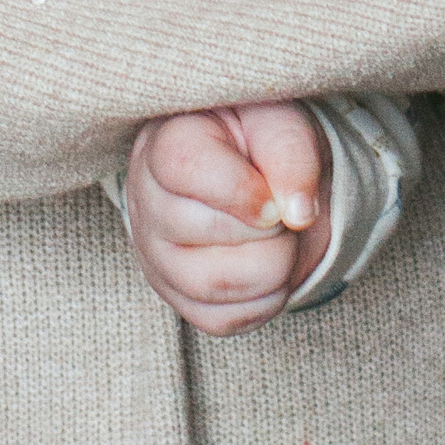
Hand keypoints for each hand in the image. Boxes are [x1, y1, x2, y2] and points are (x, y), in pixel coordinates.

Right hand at [121, 103, 331, 336]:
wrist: (261, 175)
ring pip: (211, 285)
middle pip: (204, 232)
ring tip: (279, 239)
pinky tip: (268, 266)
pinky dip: (264, 300)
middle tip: (279, 211)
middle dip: (267, 228)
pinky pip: (221, 320)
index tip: (273, 198)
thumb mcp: (282, 124)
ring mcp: (154, 254)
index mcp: (166, 142)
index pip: (185, 168)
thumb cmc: (262, 141)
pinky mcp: (176, 297)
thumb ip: (292, 155)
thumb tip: (298, 213)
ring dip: (272, 266)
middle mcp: (146, 200)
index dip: (241, 191)